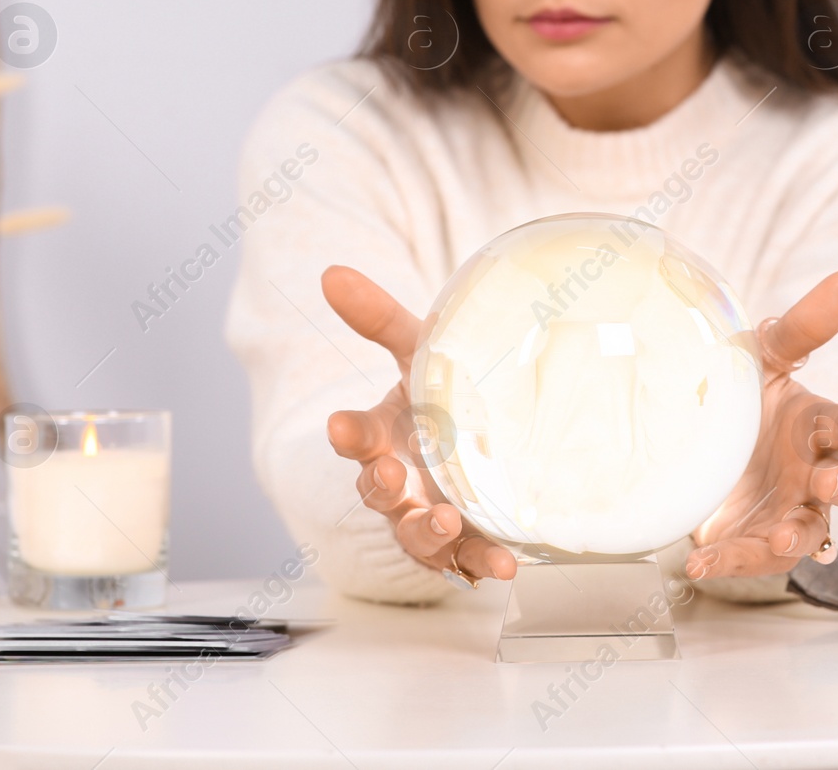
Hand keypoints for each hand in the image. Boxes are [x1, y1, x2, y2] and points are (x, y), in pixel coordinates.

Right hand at [321, 265, 517, 586]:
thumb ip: (379, 317)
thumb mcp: (418, 350)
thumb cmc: (439, 394)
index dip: (348, 433)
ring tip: (443, 520)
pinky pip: (468, 560)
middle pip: (377, 491)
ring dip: (426, 531)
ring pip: (415, 534)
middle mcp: (400, 480)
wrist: (483, 434)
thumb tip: (332, 272)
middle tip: (387, 477)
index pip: (356, 435)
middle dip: (378, 486)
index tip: (341, 425)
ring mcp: (429, 513)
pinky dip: (483, 564)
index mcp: (383, 434)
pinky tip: (505, 565)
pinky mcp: (465, 541)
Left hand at [686, 269, 837, 580]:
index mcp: (817, 426)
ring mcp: (787, 511)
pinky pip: (748, 559)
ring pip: (806, 532)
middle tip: (829, 485)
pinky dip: (727, 564)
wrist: (698, 440)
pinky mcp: (753, 541)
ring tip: (778, 540)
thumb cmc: (746, 396)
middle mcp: (811, 472)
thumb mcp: (765, 355)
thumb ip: (805, 324)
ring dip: (795, 538)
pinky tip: (699, 564)